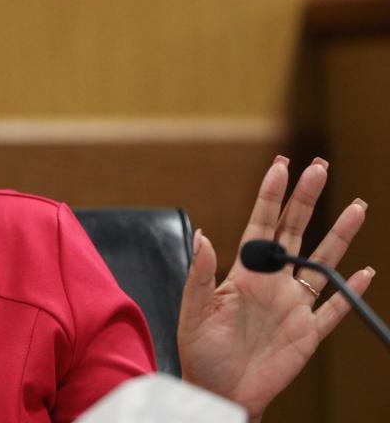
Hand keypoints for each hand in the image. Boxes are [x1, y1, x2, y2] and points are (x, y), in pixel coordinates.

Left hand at [177, 156, 373, 421]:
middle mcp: (272, 282)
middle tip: (320, 168)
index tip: (281, 166)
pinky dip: (350, 291)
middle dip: (306, 200)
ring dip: (339, 235)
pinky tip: (364, 271)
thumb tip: (202, 236)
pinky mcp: (307, 333)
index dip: (271, 196)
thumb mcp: (194, 311)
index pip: (261, 225)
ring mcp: (292, 305)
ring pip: (321, 262)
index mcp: (244, 272)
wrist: (218, 390)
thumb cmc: (200, 351)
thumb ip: (200, 274)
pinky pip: (334, 308)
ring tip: (356, 207)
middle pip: (294, 232)